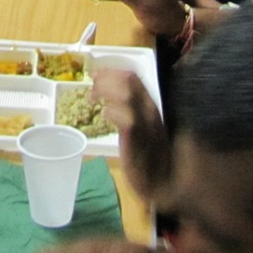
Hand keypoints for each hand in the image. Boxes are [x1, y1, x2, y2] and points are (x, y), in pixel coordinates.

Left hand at [93, 68, 169, 200]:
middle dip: (106, 77)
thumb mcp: (140, 127)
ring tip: (92, 98)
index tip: (96, 74)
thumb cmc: (149, 155)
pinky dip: (110, 111)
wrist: (161, 180)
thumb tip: (109, 100)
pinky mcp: (137, 138)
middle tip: (91, 85)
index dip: (112, 71)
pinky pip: (125, 118)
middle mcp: (149, 109)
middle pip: (129, 80)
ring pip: (126, 94)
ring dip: (104, 91)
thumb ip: (129, 112)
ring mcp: (145, 122)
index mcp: (149, 105)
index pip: (133, 77)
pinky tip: (102, 115)